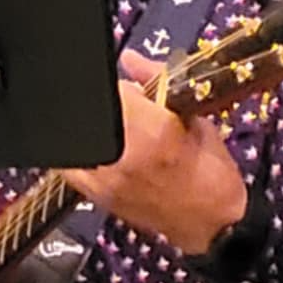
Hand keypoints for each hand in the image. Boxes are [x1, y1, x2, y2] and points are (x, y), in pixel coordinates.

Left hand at [61, 50, 247, 253]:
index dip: (118, 86)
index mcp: (150, 132)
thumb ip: (157, 83)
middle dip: (104, 106)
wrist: (211, 224)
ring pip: (76, 136)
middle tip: (122, 110)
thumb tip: (129, 58)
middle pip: (91, 112)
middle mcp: (119, 155)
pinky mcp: (93, 197)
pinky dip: (81, 150)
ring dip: (90, 127)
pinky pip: (71, 164)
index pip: (113, 90)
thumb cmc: (209, 169)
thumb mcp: (194, 118)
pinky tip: (98, 148)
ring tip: (111, 130)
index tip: (129, 91)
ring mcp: (101, 179)